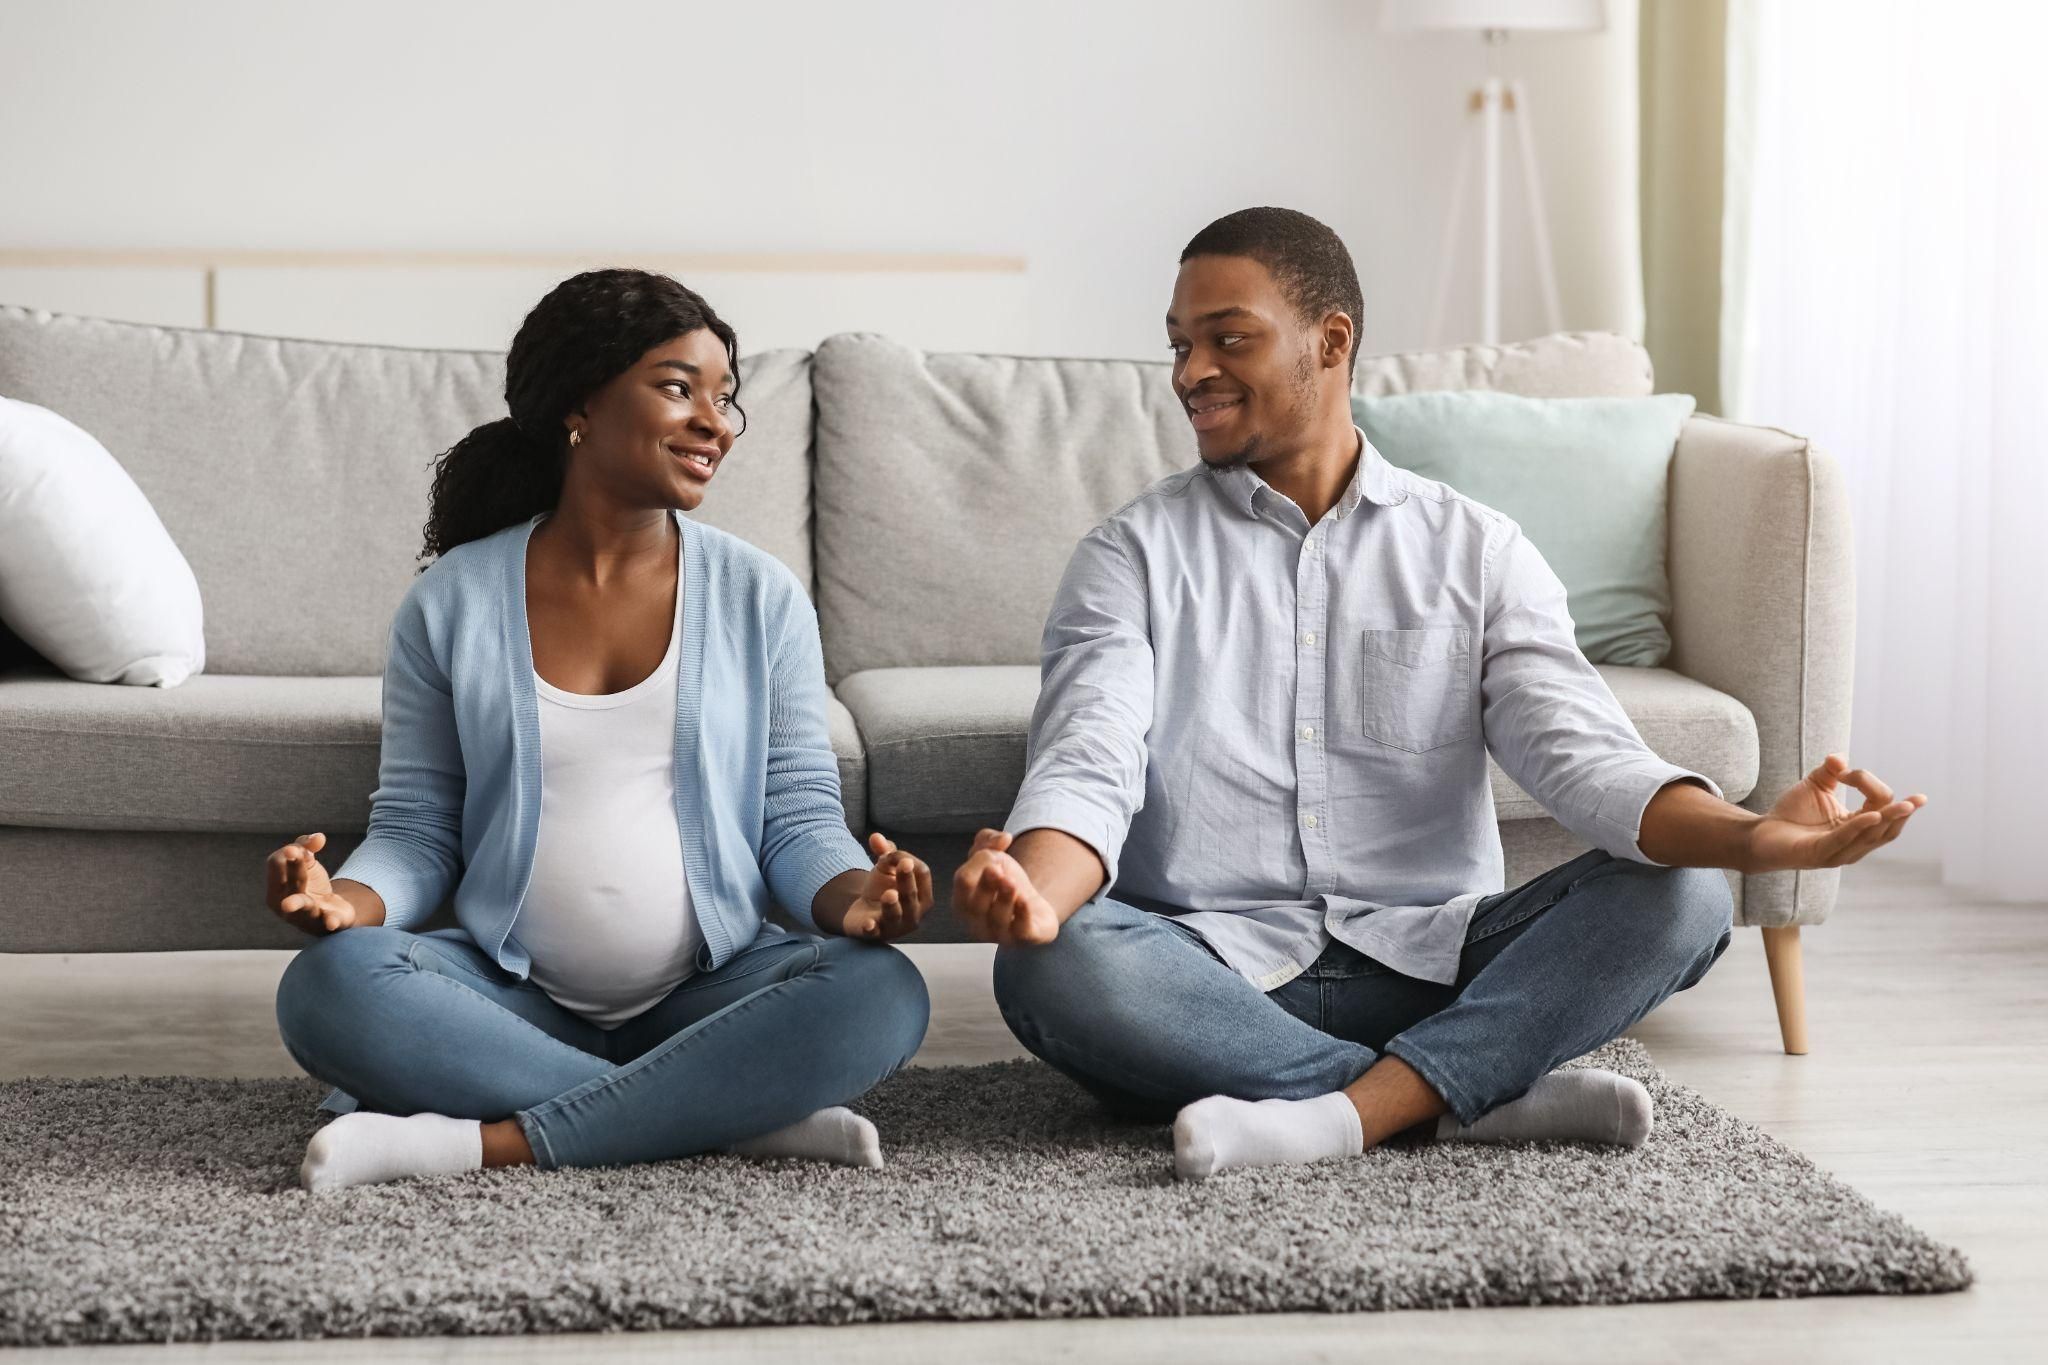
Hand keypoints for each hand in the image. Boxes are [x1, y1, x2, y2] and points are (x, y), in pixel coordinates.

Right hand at [265, 832, 358, 934]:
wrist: (330, 911)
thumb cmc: (309, 885)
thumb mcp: (306, 863)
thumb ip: (307, 846)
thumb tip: (319, 837)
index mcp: (275, 886)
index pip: (276, 863)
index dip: (290, 851)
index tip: (301, 847)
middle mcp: (284, 904)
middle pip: (290, 882)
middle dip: (293, 868)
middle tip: (293, 851)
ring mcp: (305, 915)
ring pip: (302, 906)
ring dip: (297, 903)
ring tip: (288, 904)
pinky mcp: (326, 923)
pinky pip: (327, 923)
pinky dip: (330, 921)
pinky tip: (331, 922)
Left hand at [839, 833, 933, 940]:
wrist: (865, 912)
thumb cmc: (884, 887)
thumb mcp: (885, 868)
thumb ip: (885, 851)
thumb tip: (876, 837)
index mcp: (923, 892)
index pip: (922, 873)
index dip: (907, 860)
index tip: (890, 854)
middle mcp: (915, 912)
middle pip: (912, 894)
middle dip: (907, 880)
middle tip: (903, 864)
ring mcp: (896, 926)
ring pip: (896, 915)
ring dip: (892, 905)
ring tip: (890, 894)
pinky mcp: (876, 934)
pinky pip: (875, 933)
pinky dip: (872, 928)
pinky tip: (868, 923)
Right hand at [952, 829, 1062, 945]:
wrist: (1033, 907)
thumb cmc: (1004, 882)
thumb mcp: (992, 856)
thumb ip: (988, 840)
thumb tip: (1003, 838)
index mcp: (963, 900)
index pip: (963, 882)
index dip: (976, 867)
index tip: (992, 856)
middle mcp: (976, 922)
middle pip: (976, 904)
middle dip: (986, 885)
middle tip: (998, 869)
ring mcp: (998, 934)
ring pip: (997, 918)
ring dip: (1004, 898)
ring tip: (1013, 883)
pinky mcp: (1023, 939)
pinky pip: (1020, 931)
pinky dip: (1022, 914)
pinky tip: (1025, 900)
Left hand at [1746, 754, 1926, 872]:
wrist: (1760, 834)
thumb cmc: (1791, 813)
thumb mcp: (1814, 786)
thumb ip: (1830, 772)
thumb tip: (1839, 759)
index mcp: (1858, 828)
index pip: (1879, 805)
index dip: (1867, 782)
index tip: (1844, 771)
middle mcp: (1854, 843)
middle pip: (1886, 827)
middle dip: (1903, 813)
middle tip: (1920, 799)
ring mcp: (1838, 852)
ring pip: (1871, 836)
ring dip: (1889, 819)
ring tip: (1906, 806)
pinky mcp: (1818, 854)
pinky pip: (1844, 839)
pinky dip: (1859, 826)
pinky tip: (1872, 814)